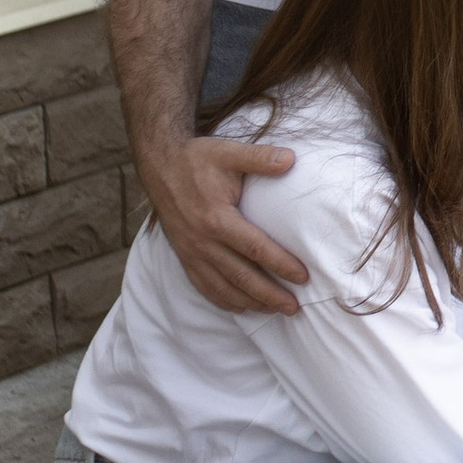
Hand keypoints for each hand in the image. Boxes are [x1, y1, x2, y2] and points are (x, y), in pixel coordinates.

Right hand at [144, 134, 304, 317]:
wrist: (159, 166)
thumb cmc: (197, 159)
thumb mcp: (228, 152)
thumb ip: (260, 158)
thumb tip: (291, 159)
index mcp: (216, 218)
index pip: (255, 248)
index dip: (280, 264)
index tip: (303, 277)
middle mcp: (202, 241)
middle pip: (241, 276)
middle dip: (269, 295)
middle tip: (294, 307)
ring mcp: (191, 252)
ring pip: (223, 286)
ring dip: (250, 302)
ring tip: (275, 311)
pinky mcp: (184, 256)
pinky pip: (204, 286)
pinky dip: (224, 300)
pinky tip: (241, 307)